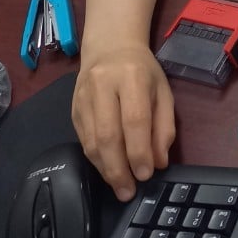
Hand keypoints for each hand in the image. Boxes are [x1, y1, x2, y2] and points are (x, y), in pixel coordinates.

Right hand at [72, 43, 175, 200]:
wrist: (109, 47)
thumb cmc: (142, 71)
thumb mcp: (163, 92)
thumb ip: (164, 126)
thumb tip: (159, 161)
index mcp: (131, 77)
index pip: (134, 120)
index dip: (139, 151)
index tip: (145, 174)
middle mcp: (103, 86)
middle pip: (107, 135)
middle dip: (118, 168)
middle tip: (128, 191)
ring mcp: (83, 98)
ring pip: (91, 141)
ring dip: (105, 169)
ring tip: (119, 187)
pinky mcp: (72, 109)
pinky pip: (82, 140)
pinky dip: (96, 160)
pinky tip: (107, 170)